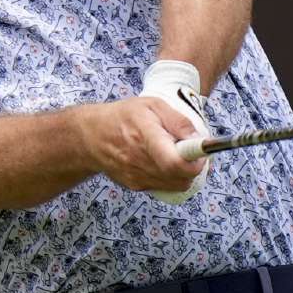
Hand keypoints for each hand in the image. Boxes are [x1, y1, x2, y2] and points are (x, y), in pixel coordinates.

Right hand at [79, 97, 205, 193]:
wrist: (91, 136)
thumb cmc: (122, 117)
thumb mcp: (152, 106)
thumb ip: (178, 121)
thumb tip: (199, 138)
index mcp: (144, 136)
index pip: (175, 162)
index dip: (195, 162)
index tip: (201, 153)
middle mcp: (139, 161)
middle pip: (181, 177)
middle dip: (193, 166)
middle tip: (191, 152)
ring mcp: (136, 177)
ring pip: (176, 185)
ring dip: (184, 173)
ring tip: (176, 154)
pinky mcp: (135, 186)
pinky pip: (164, 187)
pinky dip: (171, 177)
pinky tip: (162, 162)